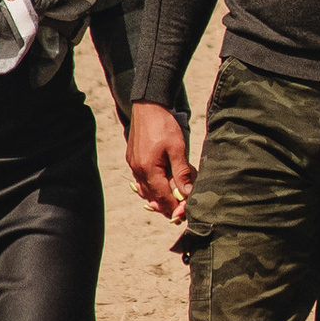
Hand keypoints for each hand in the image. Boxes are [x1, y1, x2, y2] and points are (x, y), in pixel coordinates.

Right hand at [125, 102, 194, 220]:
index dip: (174, 208)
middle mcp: (138, 170)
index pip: (162, 198)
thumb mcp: (177, 148)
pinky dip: (151, 187)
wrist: (148, 106)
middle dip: (167, 206)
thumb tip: (187, 194)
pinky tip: (161, 185)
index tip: (185, 214)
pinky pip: (141, 181)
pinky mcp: (132, 159)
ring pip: (145, 190)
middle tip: (181, 210)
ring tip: (173, 199)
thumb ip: (181, 173)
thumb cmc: (164, 125)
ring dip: (159, 197)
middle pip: (152, 197)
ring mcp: (133, 165)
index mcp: (148, 169)